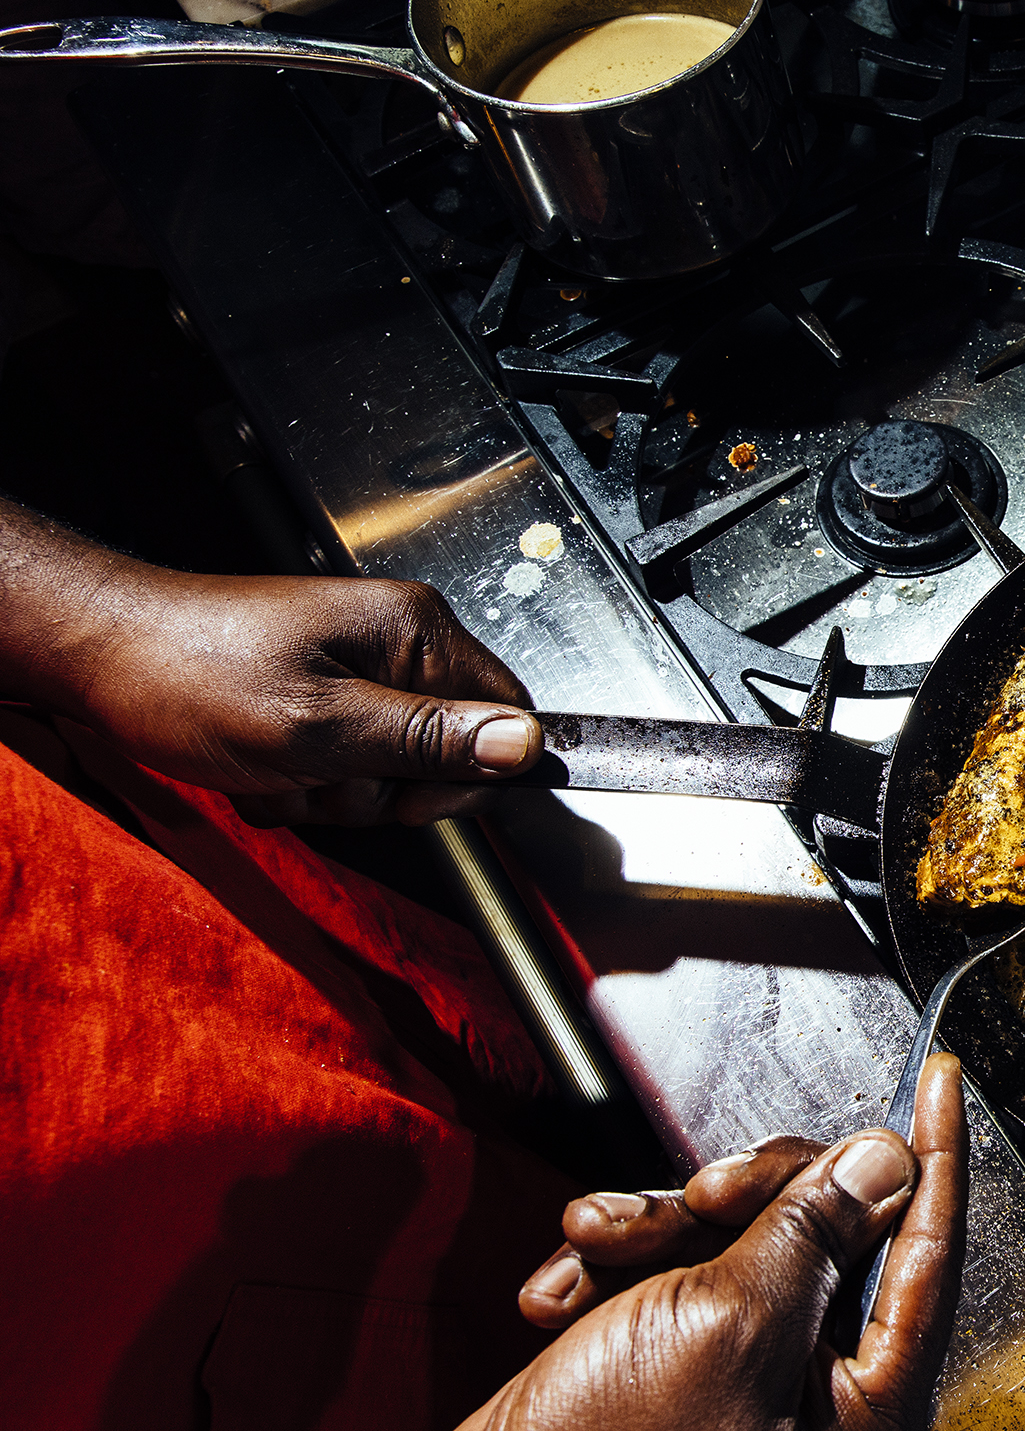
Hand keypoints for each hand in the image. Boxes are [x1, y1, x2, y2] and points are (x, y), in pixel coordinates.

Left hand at [0, 500, 539, 824]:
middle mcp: (393, 643)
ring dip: (330, 793)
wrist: (97, 657)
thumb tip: (522, 745)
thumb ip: (426, 739)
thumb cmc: (190, 674)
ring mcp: (356, 669)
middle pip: (444, 752)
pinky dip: (302, 784)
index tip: (406, 799)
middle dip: (378, 789)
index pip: (504, 713)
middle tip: (320, 775)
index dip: (466, 774)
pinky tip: (260, 769)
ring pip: (387, 771)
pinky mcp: (321, 694)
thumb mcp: (320, 725)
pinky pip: (343, 766)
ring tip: (276, 769)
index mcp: (412, 632)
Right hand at [424, 1054, 969, 1430]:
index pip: (929, 1251)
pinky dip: (616, 1278)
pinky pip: (668, 1289)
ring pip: (737, 1248)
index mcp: (867, 1411)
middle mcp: (819, 1402)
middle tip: (705, 1193)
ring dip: (659, 1232)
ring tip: (602, 1245)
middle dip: (748, 1196)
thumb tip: (883, 1166)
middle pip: (826, 1234)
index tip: (938, 1083)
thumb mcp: (724, 1328)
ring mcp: (744, 1392)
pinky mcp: (673, 1383)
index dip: (934, 1155)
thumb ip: (812, 1237)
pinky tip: (564, 1298)